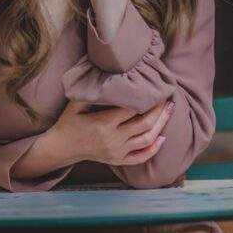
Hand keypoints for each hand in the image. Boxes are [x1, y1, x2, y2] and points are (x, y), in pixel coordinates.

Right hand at [49, 97, 174, 166]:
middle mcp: (113, 139)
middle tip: (168, 98)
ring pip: (147, 139)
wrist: (63, 146)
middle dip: (159, 110)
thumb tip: (105, 72)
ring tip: (169, 111)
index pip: (132, 109)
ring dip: (162, 125)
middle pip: (144, 124)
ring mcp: (117, 151)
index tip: (154, 88)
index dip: (146, 99)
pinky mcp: (119, 159)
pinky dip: (154, 148)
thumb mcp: (76, 103)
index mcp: (103, 123)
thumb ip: (91, 91)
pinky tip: (162, 137)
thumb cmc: (69, 121)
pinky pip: (141, 156)